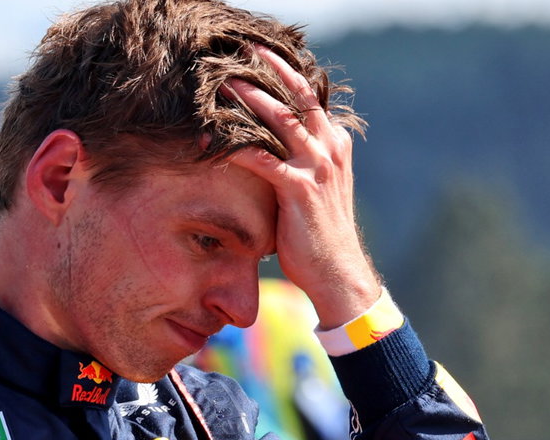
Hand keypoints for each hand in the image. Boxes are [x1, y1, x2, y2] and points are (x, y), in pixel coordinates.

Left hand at [224, 46, 390, 328]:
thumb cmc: (320, 235)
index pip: (309, 98)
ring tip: (221, 84)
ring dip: (248, 99)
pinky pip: (262, 159)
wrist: (338, 273)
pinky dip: (235, 146)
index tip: (259, 57)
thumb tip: (270, 150)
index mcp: (334, 144)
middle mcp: (330, 149)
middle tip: (238, 56)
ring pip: (280, 118)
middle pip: (297, 96)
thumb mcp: (318, 189)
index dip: (285, 73)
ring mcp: (317, 167)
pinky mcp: (299, 189)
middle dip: (267, 71)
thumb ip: (301, 163)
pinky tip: (210, 140)